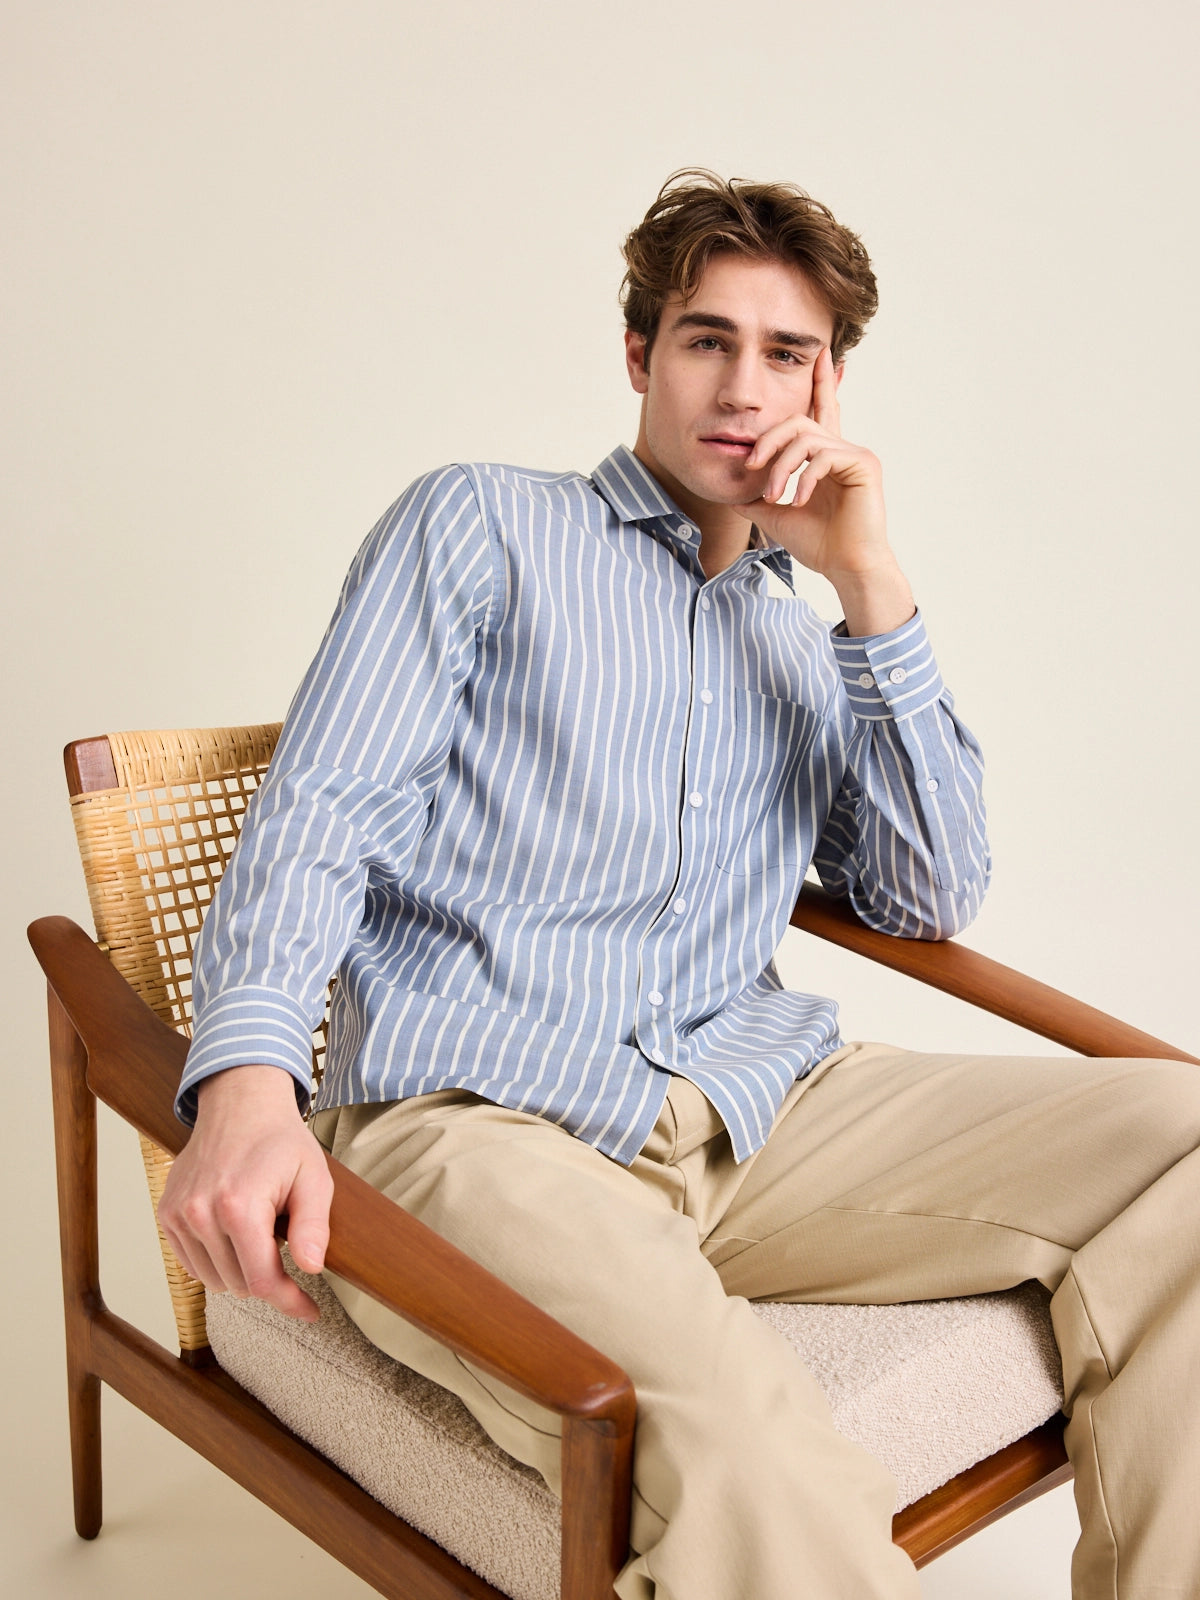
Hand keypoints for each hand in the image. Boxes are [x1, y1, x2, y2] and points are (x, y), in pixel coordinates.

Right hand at [158, 1064, 333, 1320]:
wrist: (240, 1104)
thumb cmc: (281, 1141)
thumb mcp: (314, 1177)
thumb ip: (314, 1225)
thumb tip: (312, 1268)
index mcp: (239, 1207)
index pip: (262, 1281)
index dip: (289, 1301)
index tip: (310, 1312)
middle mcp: (200, 1214)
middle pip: (239, 1284)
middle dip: (268, 1276)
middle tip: (288, 1248)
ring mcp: (178, 1215)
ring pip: (215, 1279)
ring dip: (241, 1270)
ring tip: (261, 1233)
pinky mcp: (167, 1214)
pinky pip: (193, 1264)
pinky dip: (217, 1260)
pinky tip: (235, 1235)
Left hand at [733, 347, 913, 635]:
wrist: (846, 568)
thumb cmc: (820, 545)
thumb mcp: (775, 517)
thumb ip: (756, 498)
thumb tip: (730, 493)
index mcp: (825, 456)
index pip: (821, 409)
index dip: (821, 380)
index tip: (820, 352)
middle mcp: (842, 448)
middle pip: (799, 420)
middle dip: (769, 440)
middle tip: (750, 464)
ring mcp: (855, 455)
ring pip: (806, 438)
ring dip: (781, 466)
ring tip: (772, 495)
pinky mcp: (864, 465)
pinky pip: (823, 457)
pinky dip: (804, 478)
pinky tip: (798, 500)